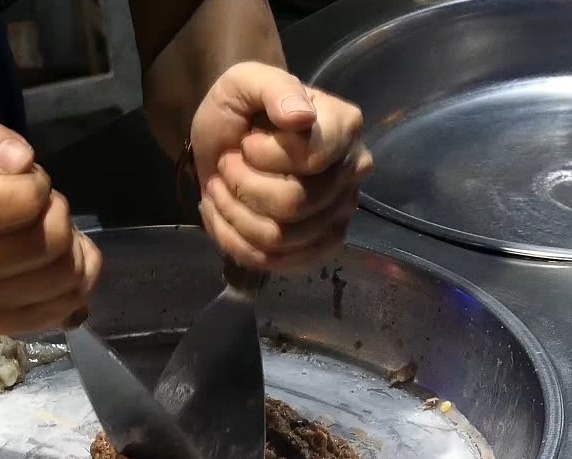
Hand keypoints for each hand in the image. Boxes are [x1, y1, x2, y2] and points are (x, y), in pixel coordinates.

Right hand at [0, 109, 101, 333]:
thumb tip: (21, 160)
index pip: (28, 199)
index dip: (36, 183)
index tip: (21, 183)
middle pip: (52, 241)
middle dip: (58, 214)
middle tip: (40, 210)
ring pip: (67, 276)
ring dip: (73, 248)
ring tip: (50, 235)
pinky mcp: (1, 326)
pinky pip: (68, 307)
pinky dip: (78, 282)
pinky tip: (58, 264)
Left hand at [190, 61, 372, 269]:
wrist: (224, 140)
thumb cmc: (241, 108)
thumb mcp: (246, 81)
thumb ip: (273, 87)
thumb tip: (300, 116)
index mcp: (344, 127)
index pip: (311, 160)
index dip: (266, 156)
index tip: (248, 141)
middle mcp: (350, 173)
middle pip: (293, 204)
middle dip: (242, 186)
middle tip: (227, 165)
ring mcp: (337, 214)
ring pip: (279, 238)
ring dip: (233, 214)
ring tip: (220, 188)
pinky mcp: (315, 247)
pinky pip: (274, 263)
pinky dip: (234, 241)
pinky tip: (223, 215)